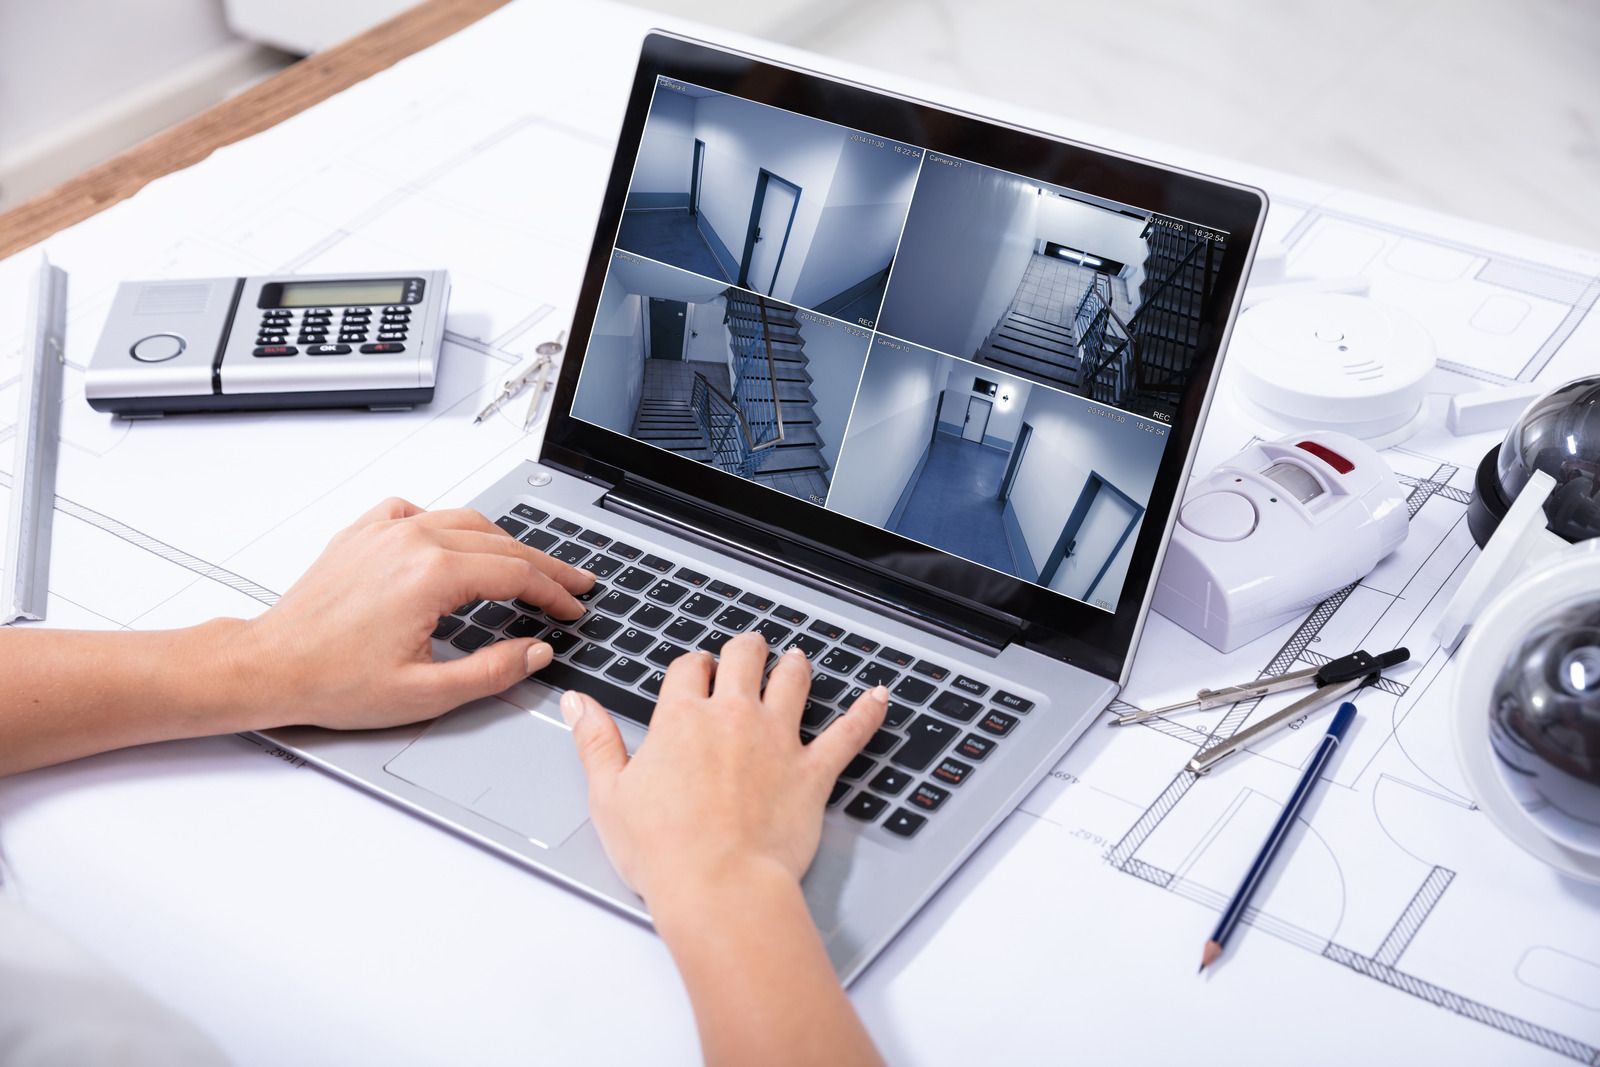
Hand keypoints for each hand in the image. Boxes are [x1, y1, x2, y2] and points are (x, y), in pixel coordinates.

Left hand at [234, 497, 593, 729]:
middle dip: (544, 565)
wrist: (268, 665)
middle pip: (501, 543)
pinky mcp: (362, 533)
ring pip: (465, 520)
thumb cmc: (332, 680)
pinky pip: (418, 511)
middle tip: (573, 582)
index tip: (574, 607)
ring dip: (504, 542)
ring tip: (529, 564)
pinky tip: (453, 543)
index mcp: (432, 574)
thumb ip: (492, 670)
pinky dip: (447, 524)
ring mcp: (385, 530)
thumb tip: (536, 651)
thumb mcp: (425, 693)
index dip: (555, 592)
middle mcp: (411, 540)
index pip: (517, 574)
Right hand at [560, 632, 888, 911]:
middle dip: (745, 649)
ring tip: (796, 659)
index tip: (694, 673)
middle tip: (747, 649)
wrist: (718, 886)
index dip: (693, 666)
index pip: (689, 668)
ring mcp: (778, 740)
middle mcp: (733, 717)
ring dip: (794, 666)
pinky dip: (867, 713)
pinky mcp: (813, 771)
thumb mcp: (609, 795)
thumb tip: (578, 703)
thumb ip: (596, 742)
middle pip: (744, 658)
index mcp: (682, 719)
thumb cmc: (663, 850)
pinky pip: (848, 733)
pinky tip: (880, 697)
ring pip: (793, 681)